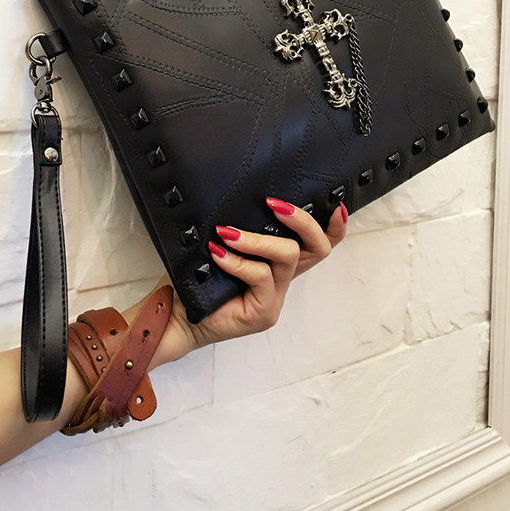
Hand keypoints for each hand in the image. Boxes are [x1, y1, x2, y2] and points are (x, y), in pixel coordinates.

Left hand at [128, 198, 347, 370]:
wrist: (173, 315)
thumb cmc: (194, 278)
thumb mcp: (222, 244)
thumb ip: (241, 228)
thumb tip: (247, 195)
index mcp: (277, 264)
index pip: (318, 245)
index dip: (334, 226)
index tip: (335, 203)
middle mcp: (282, 280)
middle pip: (318, 248)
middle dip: (301, 220)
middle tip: (274, 204)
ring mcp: (275, 298)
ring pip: (288, 256)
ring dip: (257, 239)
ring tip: (226, 232)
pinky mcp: (263, 312)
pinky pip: (260, 275)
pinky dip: (237, 261)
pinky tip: (216, 254)